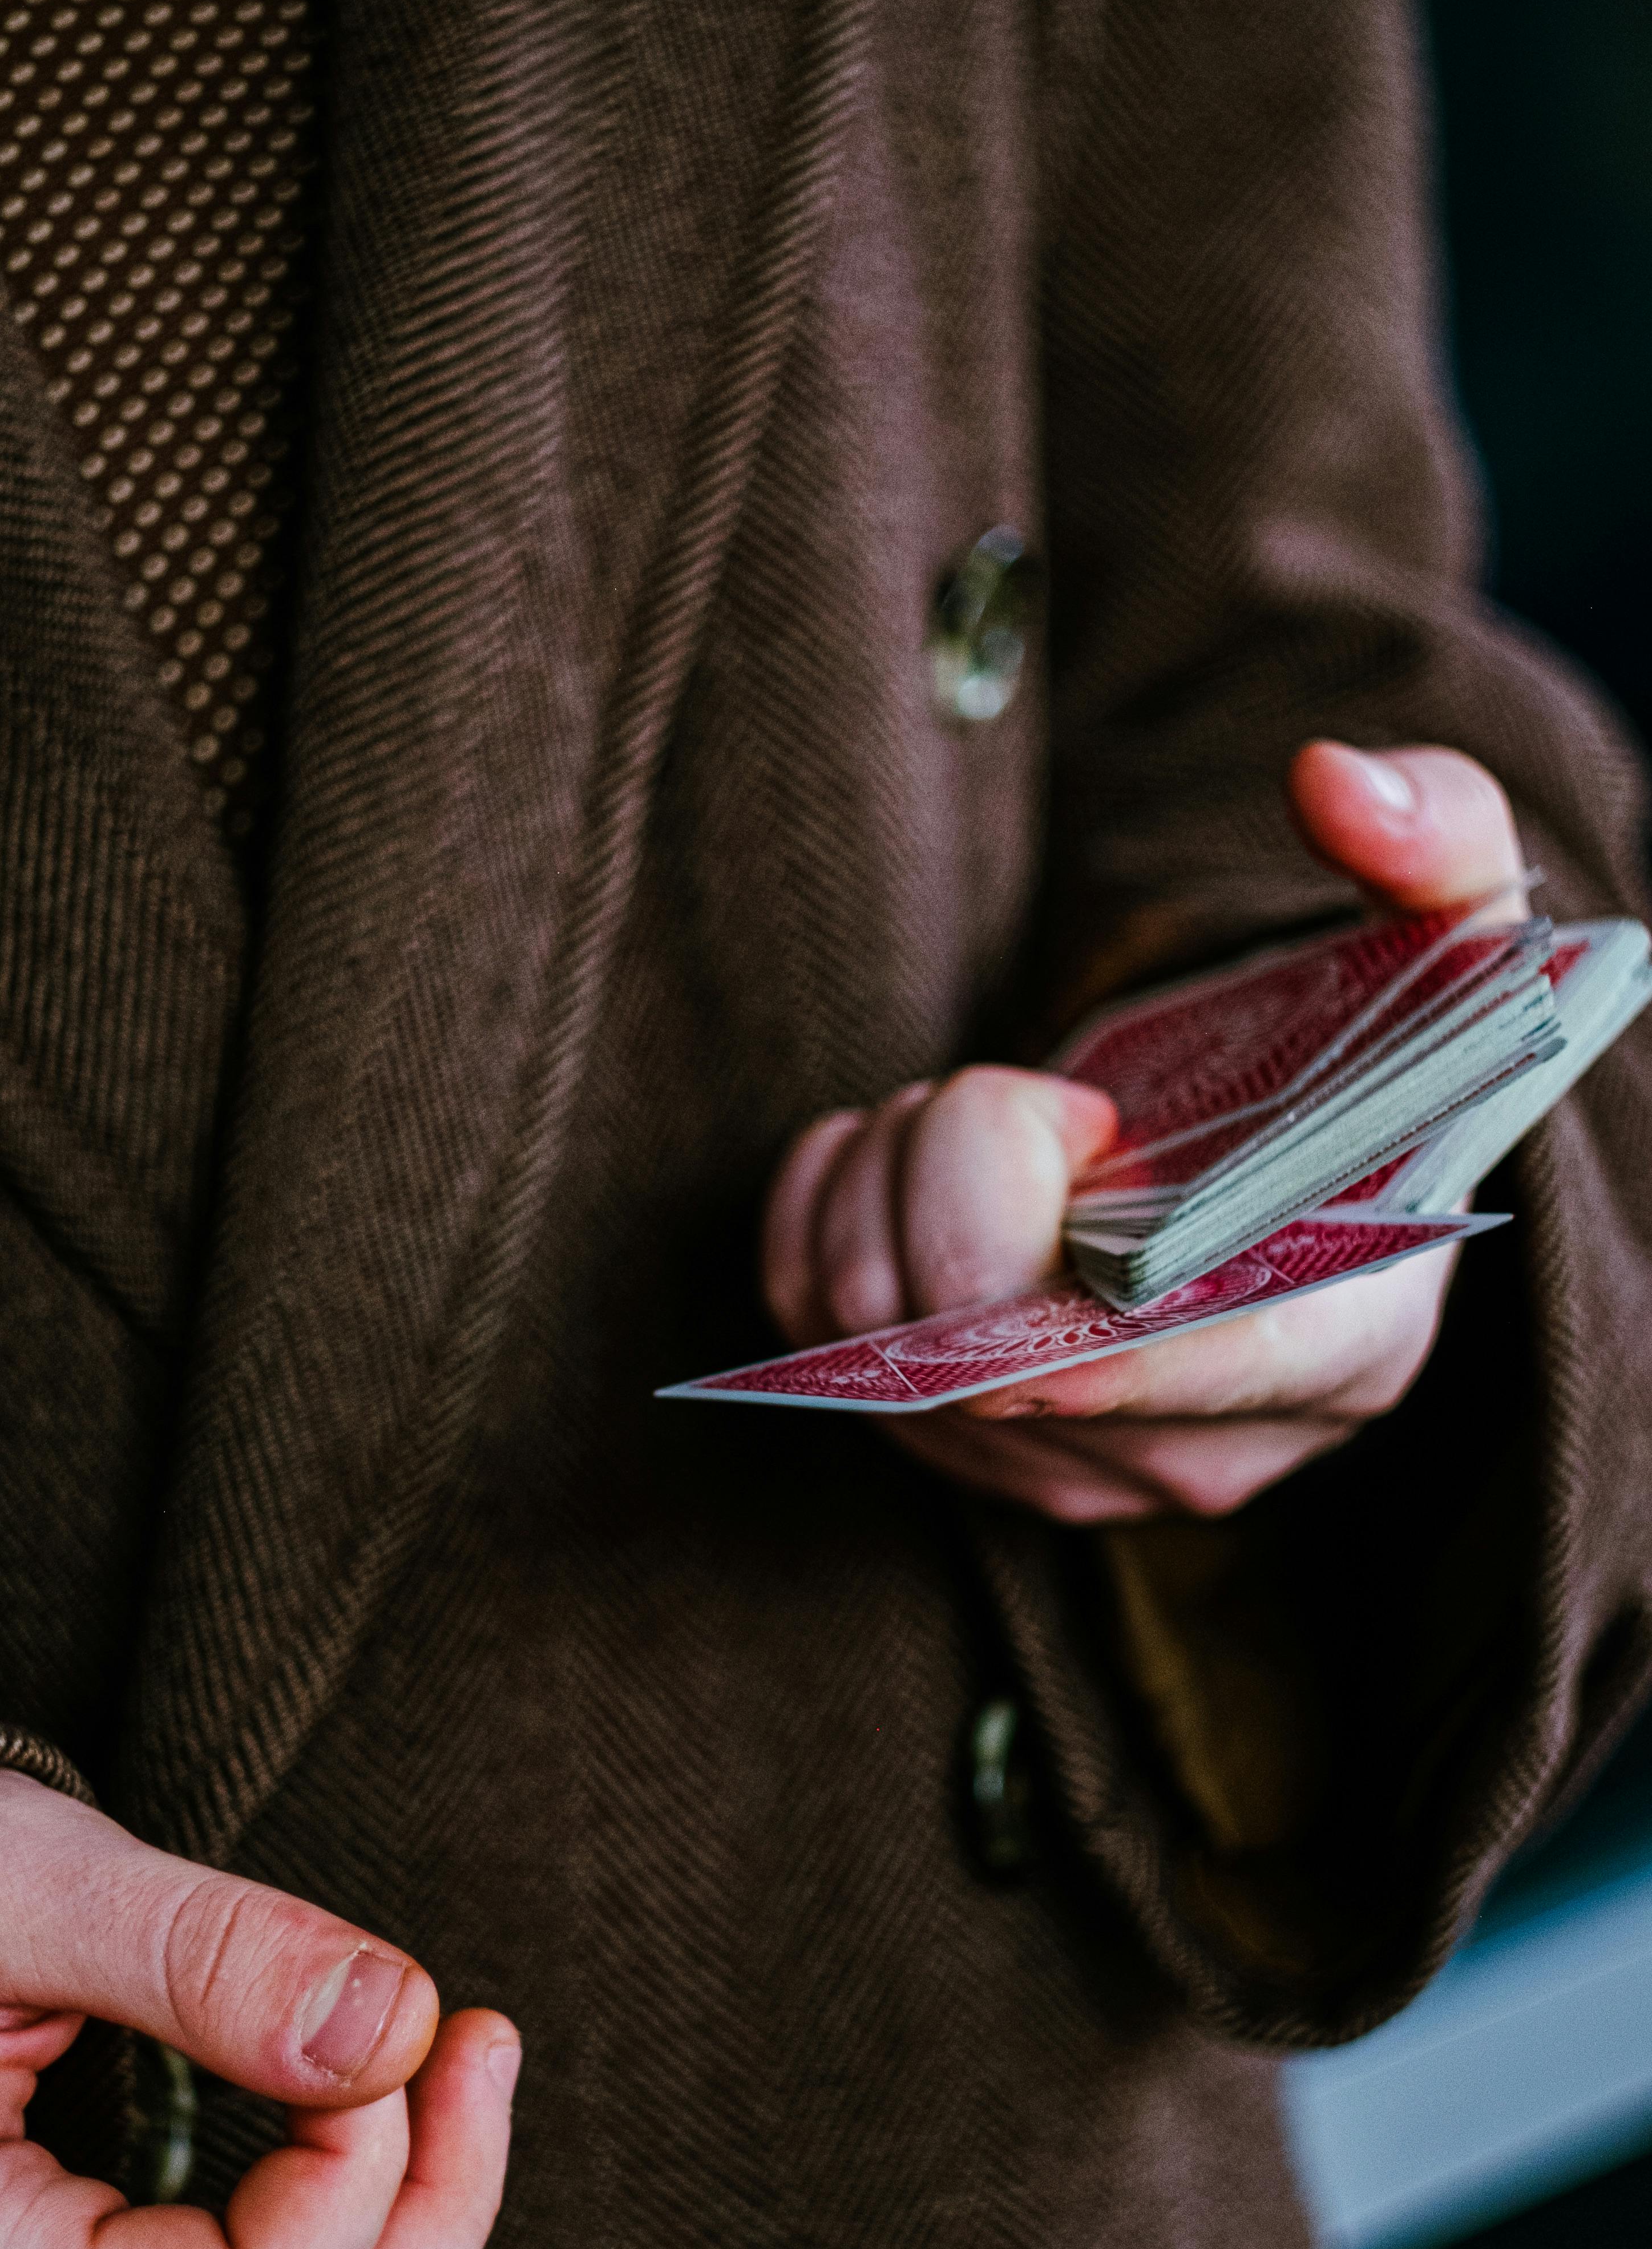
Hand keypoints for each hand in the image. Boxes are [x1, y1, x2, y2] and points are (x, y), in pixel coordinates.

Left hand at [761, 743, 1525, 1521]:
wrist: (1259, 1176)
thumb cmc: (1354, 1067)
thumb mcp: (1444, 940)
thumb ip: (1433, 832)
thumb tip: (1337, 782)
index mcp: (1349, 1343)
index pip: (1196, 1369)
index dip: (1094, 1302)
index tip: (1071, 1140)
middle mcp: (1201, 1448)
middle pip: (981, 1332)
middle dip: (967, 1155)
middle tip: (1042, 1092)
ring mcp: (1059, 1466)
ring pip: (870, 1324)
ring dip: (894, 1171)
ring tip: (993, 1122)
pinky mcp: (941, 1443)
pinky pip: (805, 1314)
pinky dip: (828, 1206)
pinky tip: (913, 1162)